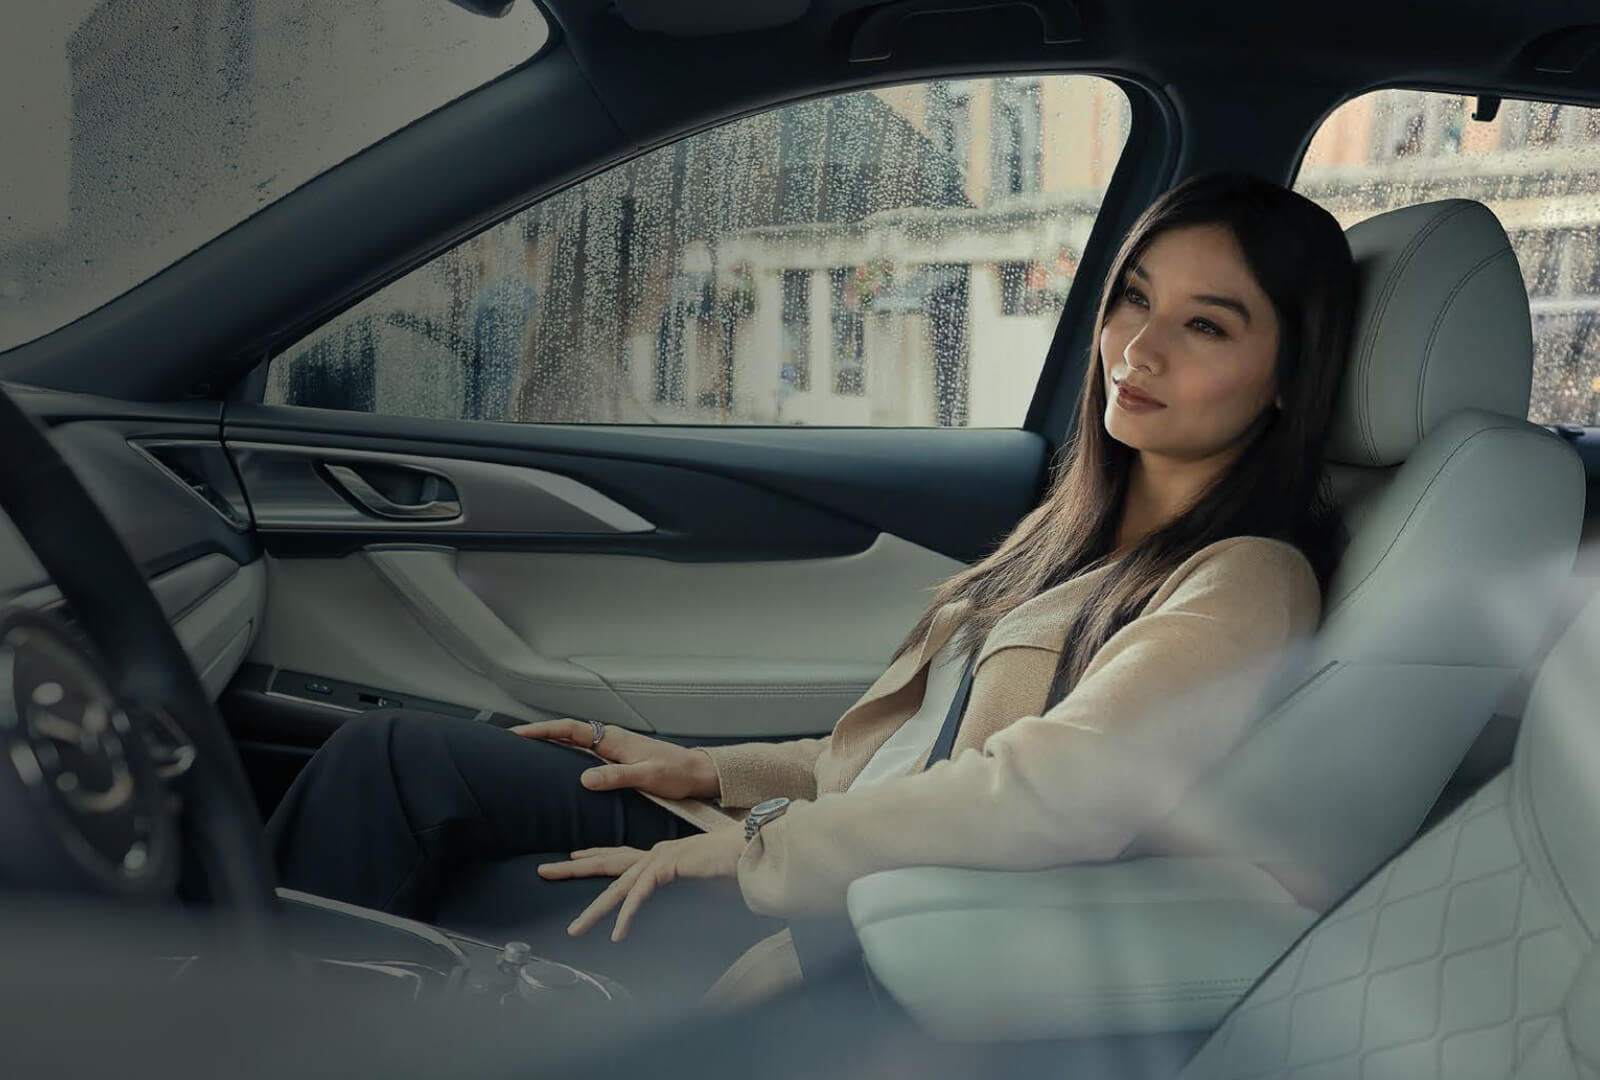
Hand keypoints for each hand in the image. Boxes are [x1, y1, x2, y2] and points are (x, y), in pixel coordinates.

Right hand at [510, 718, 719, 799]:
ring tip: (523, 752)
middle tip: (508, 741)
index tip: (516, 734)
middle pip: (566, 732)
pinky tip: (555, 765)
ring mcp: (612, 748)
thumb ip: (616, 776)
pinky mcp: (616, 759)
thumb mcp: (646, 777)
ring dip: (549, 743)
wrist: (696, 774)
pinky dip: (564, 753)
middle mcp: (610, 739)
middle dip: (537, 734)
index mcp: (613, 739)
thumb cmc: (676, 774)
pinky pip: (583, 752)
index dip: (541, 731)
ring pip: (573, 742)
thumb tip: (584, 778)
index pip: (569, 730)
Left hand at [537, 830, 747, 942]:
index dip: (594, 855)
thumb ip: (686, 895)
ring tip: (576, 930)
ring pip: (618, 886)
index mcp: (661, 855)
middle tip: (543, 871)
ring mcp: (660, 857)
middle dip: (573, 868)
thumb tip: (682, 910)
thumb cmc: (733, 869)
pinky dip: (628, 916)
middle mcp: (655, 853)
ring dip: (595, 910)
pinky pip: (641, 895)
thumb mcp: (701, 887)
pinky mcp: (668, 865)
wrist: (754, 850)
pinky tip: (618, 934)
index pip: (620, 854)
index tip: (572, 858)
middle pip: (606, 862)